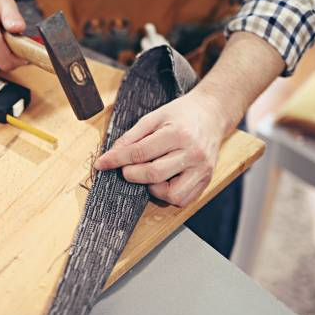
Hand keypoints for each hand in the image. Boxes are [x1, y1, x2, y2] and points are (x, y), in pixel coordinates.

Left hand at [93, 90, 228, 206]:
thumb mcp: (154, 116)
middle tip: (127, 168)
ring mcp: (202, 170)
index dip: (116, 160)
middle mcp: (193, 154)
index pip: (140, 152)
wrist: (212, 114)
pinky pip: (182, 199)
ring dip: (152, 188)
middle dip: (132, 174)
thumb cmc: (182, 114)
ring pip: (170, 194)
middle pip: (153, 174)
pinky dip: (167, 194)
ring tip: (151, 173)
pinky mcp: (206, 181)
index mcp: (178, 134)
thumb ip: (132, 136)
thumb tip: (112, 154)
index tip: (101, 164)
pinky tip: (163, 180)